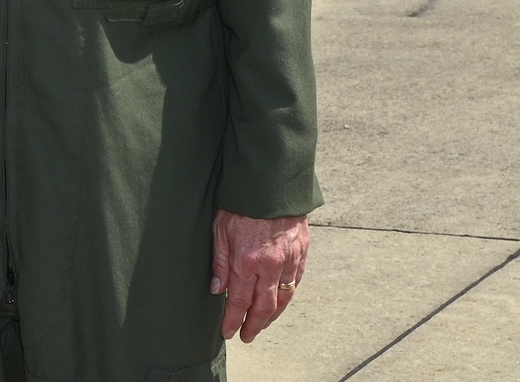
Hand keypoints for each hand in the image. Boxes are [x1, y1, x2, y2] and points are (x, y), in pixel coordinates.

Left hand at [211, 210, 308, 342]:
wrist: (270, 183)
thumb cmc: (241, 204)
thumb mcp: (219, 229)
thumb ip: (219, 262)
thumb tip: (216, 290)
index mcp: (246, 261)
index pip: (238, 301)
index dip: (233, 320)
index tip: (228, 333)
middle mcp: (270, 266)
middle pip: (264, 307)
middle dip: (254, 325)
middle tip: (246, 336)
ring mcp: (289, 260)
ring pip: (283, 298)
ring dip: (272, 316)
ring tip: (262, 324)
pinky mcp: (302, 252)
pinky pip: (296, 282)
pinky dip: (288, 296)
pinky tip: (281, 302)